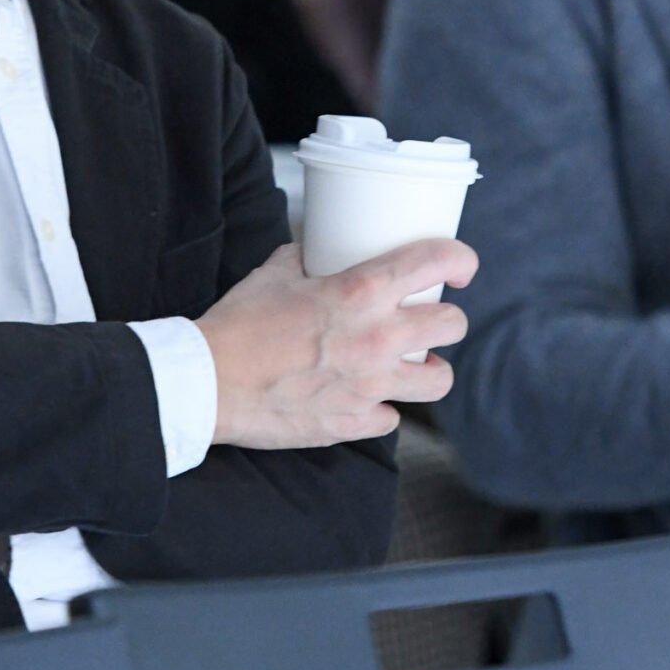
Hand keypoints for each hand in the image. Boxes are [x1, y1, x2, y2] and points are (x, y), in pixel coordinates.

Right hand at [195, 239, 475, 449]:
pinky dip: (379, 408)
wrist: (208, 382)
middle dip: (448, 319)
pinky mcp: (354, 422)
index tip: (460, 268)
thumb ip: (304, 257)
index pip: (437, 262)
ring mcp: (370, 385)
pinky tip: (362, 398)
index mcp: (360, 292)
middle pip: (453, 325)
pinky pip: (389, 418)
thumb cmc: (237, 325)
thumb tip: (315, 247)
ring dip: (430, 370)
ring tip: (414, 366)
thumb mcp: (273, 273)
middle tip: (431, 319)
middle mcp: (377, 338)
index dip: (461, 259)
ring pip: (439, 380)